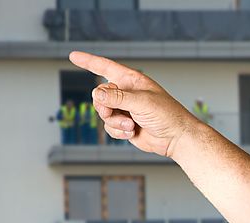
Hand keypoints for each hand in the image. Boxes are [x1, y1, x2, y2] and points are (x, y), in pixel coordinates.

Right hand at [68, 50, 200, 158]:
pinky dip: (118, 131)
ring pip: (103, 113)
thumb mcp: (141, 102)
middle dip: (104, 106)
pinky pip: (109, 127)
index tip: (73, 56)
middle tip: (113, 112)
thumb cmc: (167, 115)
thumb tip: (97, 96)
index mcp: (131, 80)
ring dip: (114, 121)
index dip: (89, 61)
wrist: (176, 138)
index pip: (105, 67)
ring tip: (131, 125)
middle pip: (99, 95)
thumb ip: (117, 98)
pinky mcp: (125, 125)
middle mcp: (126, 93)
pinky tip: (132, 132)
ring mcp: (125, 110)